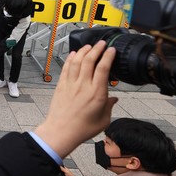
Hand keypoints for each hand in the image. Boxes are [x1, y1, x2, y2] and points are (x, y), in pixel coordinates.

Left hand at [34, 41, 117, 158]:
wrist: (61, 132)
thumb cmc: (82, 129)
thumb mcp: (103, 120)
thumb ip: (109, 106)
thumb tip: (114, 99)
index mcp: (97, 93)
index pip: (103, 68)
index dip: (107, 56)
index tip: (111, 50)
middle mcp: (83, 86)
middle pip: (89, 60)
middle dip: (96, 49)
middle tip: (101, 44)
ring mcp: (71, 84)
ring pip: (77, 61)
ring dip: (83, 51)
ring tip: (89, 46)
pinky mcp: (61, 86)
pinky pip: (66, 68)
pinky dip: (70, 59)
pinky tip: (74, 54)